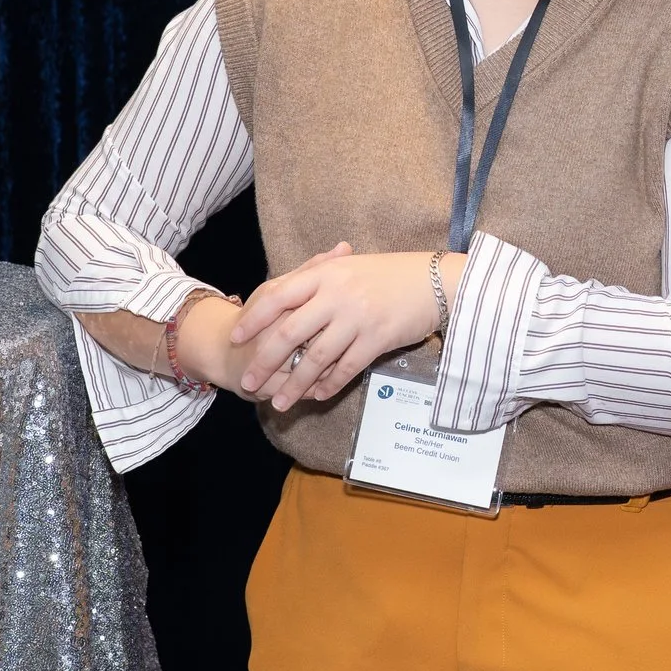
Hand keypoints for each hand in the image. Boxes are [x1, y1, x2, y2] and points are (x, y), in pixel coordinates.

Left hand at [230, 245, 464, 411]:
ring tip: (277, 403)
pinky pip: (346, 368)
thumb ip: (314, 277)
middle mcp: (337, 295)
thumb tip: (278, 293)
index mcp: (325, 274)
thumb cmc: (388, 274)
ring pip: (316, 357)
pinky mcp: (377, 339)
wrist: (434, 281)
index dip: (254, 318)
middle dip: (264, 360)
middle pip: (289, 332)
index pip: (277, 295)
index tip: (235, 338)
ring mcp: (357, 318)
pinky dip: (329, 385)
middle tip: (247, 381)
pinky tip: (317, 397)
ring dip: (294, 384)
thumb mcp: (348, 267)